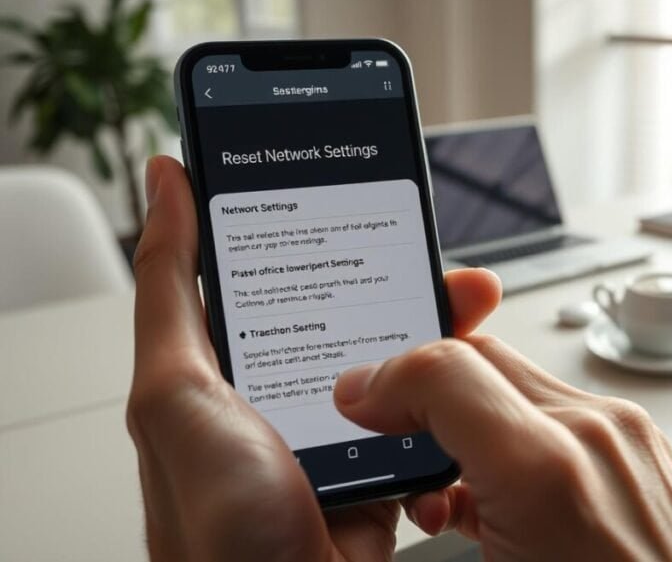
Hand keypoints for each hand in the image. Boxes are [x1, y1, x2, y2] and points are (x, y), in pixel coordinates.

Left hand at [127, 156, 501, 560]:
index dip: (309, 228)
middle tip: (433, 259)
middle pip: (348, 314)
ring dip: (437, 339)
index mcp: (226, 371)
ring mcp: (336, 434)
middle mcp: (280, 398)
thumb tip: (164, 184)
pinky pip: (425, 421)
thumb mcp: (176, 393)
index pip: (271, 273)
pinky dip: (451, 406)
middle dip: (398, 279)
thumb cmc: (219, 531)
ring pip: (396, 364)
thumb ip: (170, 288)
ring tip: (466, 309)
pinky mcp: (382, 470)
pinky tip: (467, 386)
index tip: (350, 190)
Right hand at [335, 342, 671, 557]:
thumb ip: (439, 500)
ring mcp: (626, 436)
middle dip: (420, 388)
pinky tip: (494, 492)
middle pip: (477, 358)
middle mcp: (595, 433)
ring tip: (441, 488)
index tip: (358, 408)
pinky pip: (556, 408)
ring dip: (463, 410)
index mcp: (547, 470)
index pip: (443, 366)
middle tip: (388, 437)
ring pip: (514, 379)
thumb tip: (402, 483)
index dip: (384, 381)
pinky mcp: (641, 446)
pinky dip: (510, 429)